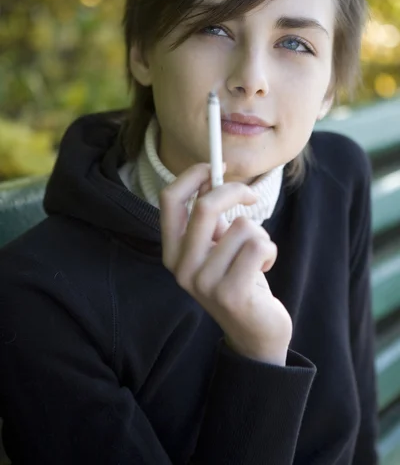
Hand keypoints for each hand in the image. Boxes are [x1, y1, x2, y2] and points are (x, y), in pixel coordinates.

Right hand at [160, 163, 292, 364]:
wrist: (254, 330)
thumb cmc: (237, 277)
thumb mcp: (217, 245)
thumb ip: (210, 217)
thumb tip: (212, 174)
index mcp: (172, 251)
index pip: (169, 200)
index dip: (193, 175)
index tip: (216, 166)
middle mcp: (181, 267)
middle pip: (205, 207)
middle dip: (235, 192)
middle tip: (251, 196)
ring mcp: (204, 283)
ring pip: (243, 226)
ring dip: (259, 234)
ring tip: (256, 255)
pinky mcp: (231, 294)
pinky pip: (259, 246)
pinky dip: (270, 250)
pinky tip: (264, 268)